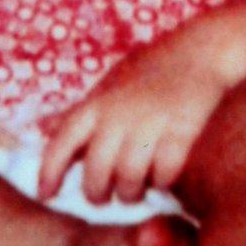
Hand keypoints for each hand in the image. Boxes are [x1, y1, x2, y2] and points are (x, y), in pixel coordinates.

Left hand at [38, 33, 225, 204]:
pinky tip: (165, 178)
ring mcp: (150, 124)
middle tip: (106, 196)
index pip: (62, 143)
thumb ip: (82, 110)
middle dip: (98, 194)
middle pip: (96, 175)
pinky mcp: (182, 132)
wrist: (200, 49)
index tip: (47, 194)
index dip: (49, 172)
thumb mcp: (109, 84)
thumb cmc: (151, 70)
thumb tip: (44, 129)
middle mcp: (118, 114)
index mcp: (97, 102)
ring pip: (129, 182)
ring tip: (137, 189)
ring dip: (132, 193)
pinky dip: (163, 184)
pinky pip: (164, 177)